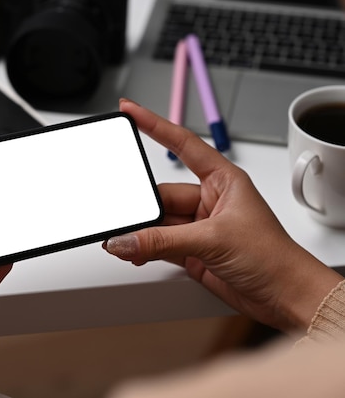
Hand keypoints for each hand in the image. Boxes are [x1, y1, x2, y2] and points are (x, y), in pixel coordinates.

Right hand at [103, 99, 342, 332]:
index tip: (130, 111)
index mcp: (223, 180)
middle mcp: (210, 200)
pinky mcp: (192, 251)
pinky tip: (133, 251)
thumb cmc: (273, 257)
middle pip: (162, 194)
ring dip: (141, 232)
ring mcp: (199, 227)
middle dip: (142, 205)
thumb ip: (162, 241)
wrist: (285, 296)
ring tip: (124, 240)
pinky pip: (158, 243)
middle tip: (122, 213)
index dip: (155, 125)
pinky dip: (143, 248)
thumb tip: (125, 240)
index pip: (183, 144)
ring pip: (158, 222)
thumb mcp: (214, 240)